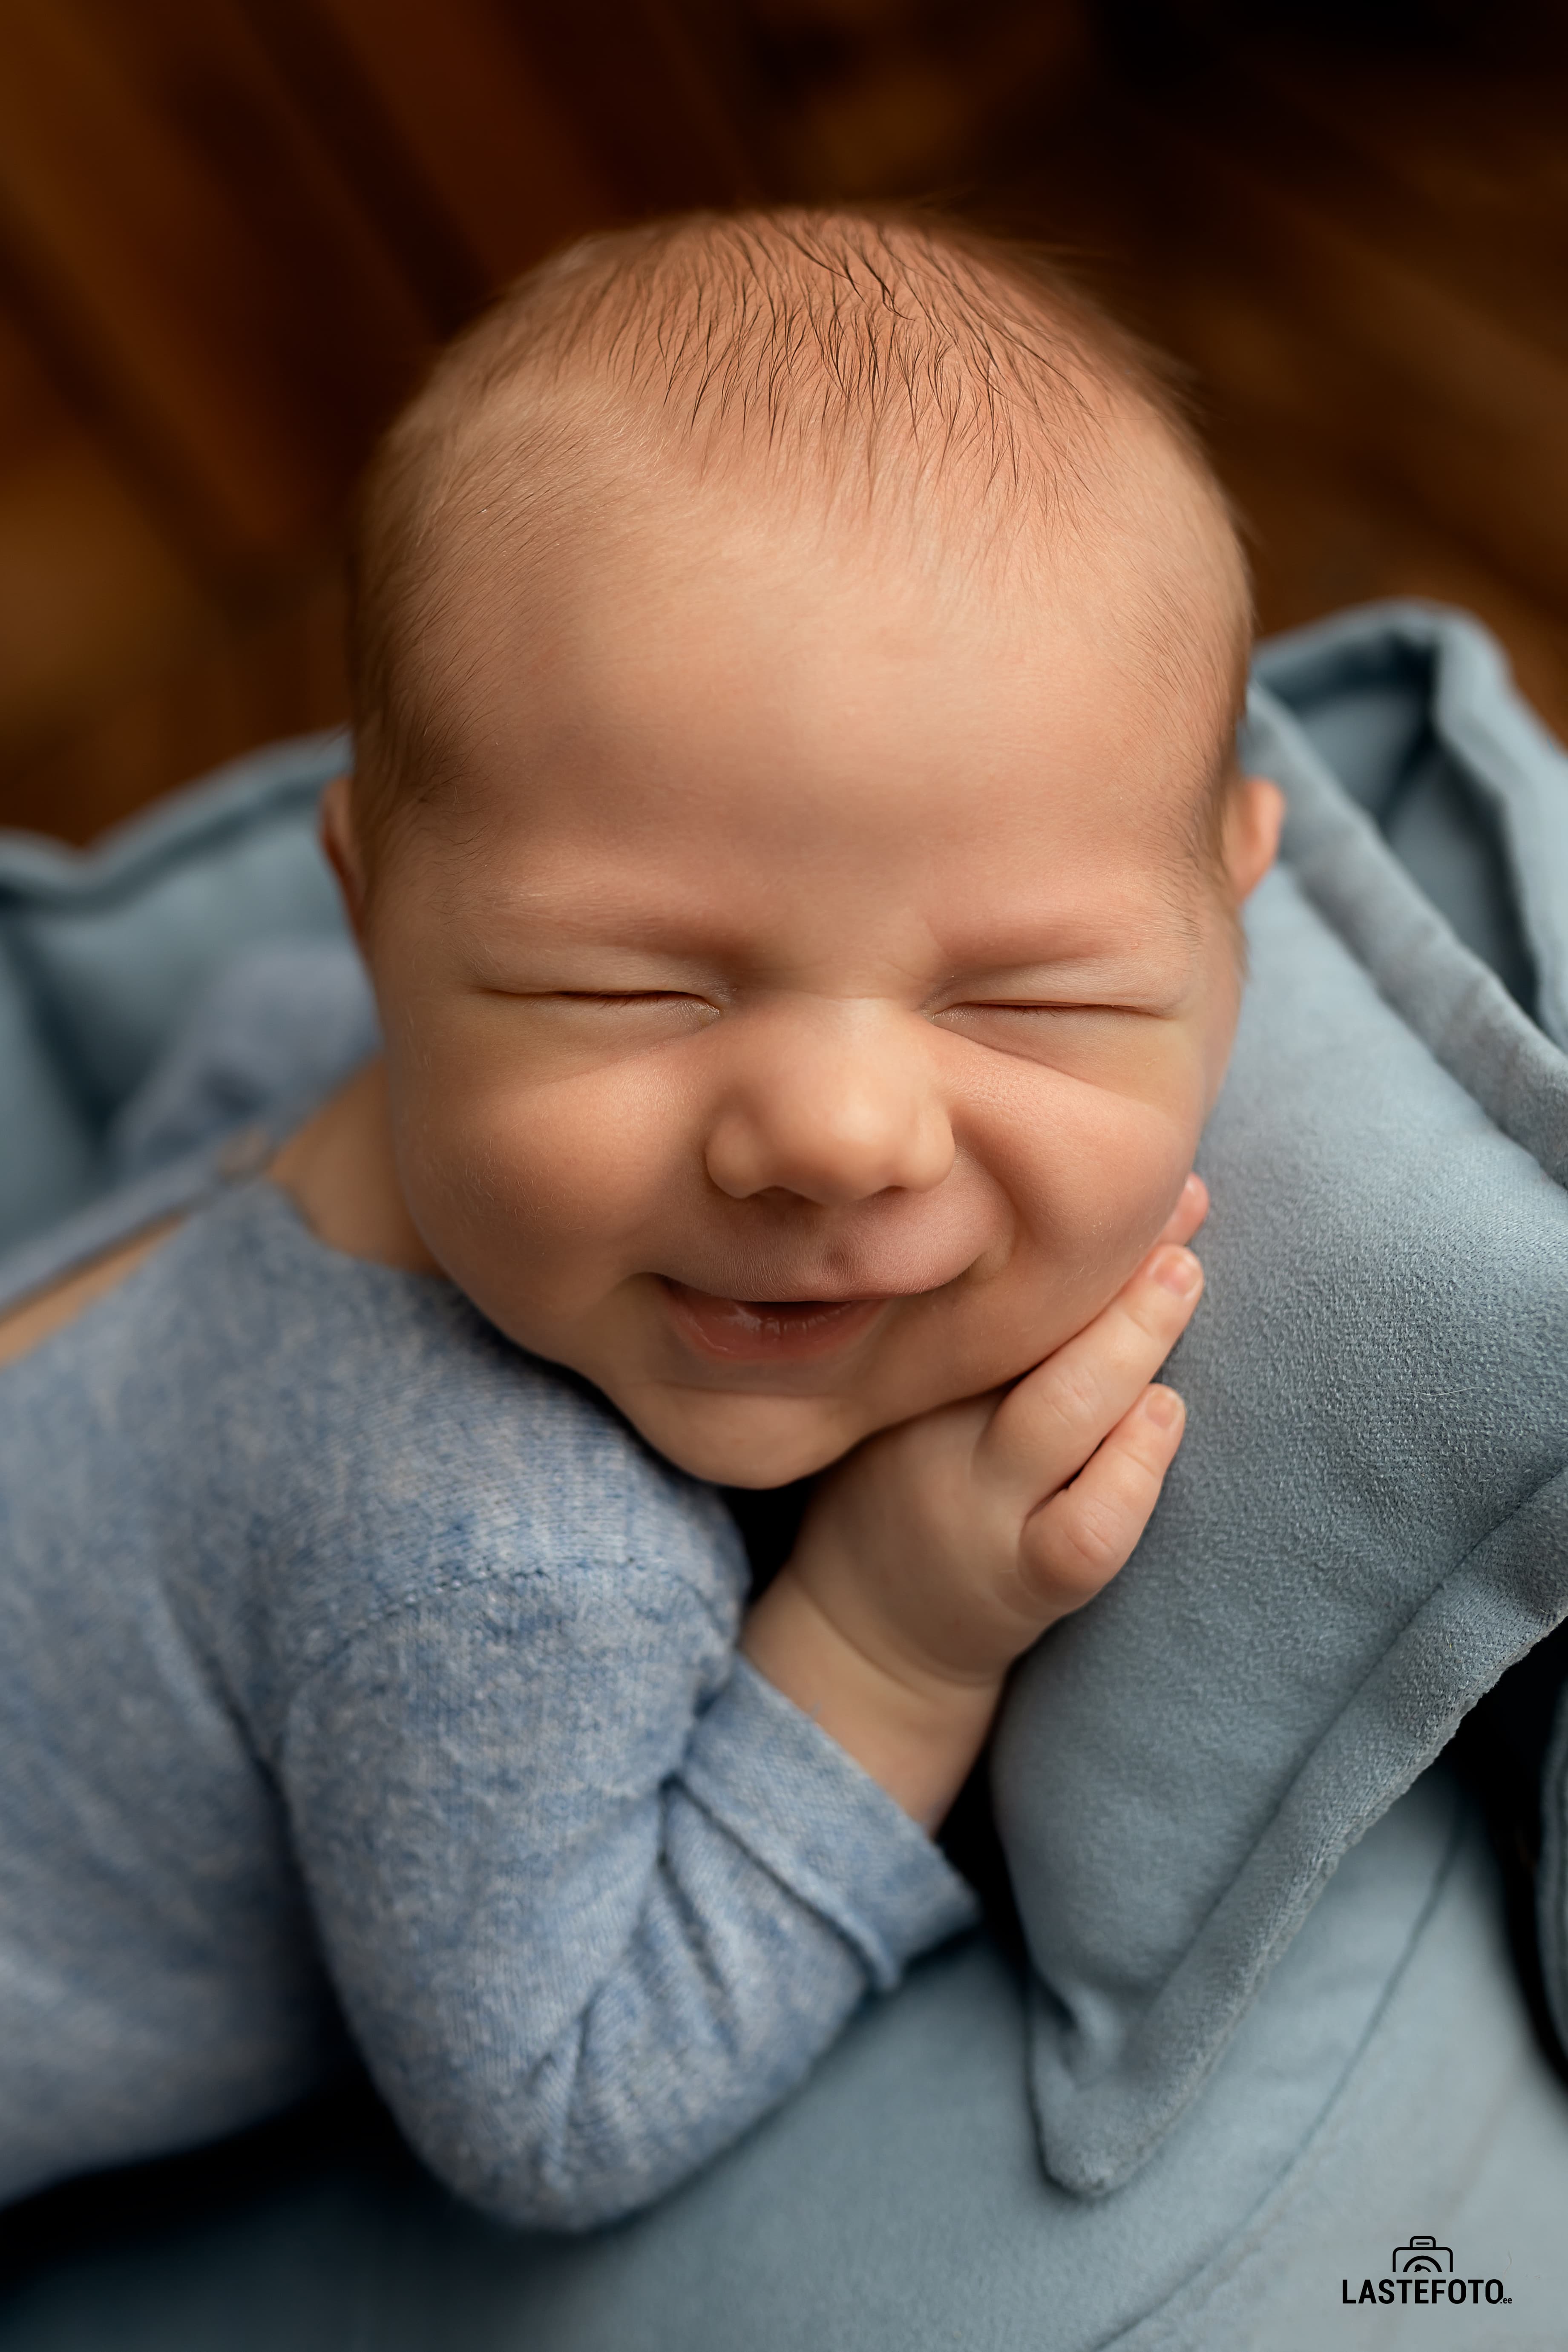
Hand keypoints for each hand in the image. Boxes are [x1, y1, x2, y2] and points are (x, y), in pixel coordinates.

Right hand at [742, 1175, 1206, 1825]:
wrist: (865, 1635)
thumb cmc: (905, 1485)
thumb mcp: (903, 1387)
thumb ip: (958, 1317)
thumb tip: (1065, 1214)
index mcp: (899, 1373)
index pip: (972, 1282)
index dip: (1048, 1223)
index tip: (1117, 1164)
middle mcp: (933, 1435)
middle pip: (1017, 1337)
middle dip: (1106, 1266)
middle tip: (1177, 1203)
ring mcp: (979, 1513)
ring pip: (1058, 1418)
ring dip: (1131, 1343)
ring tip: (1186, 1276)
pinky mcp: (1025, 1584)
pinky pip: (1086, 1529)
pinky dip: (1135, 1466)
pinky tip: (1166, 1414)